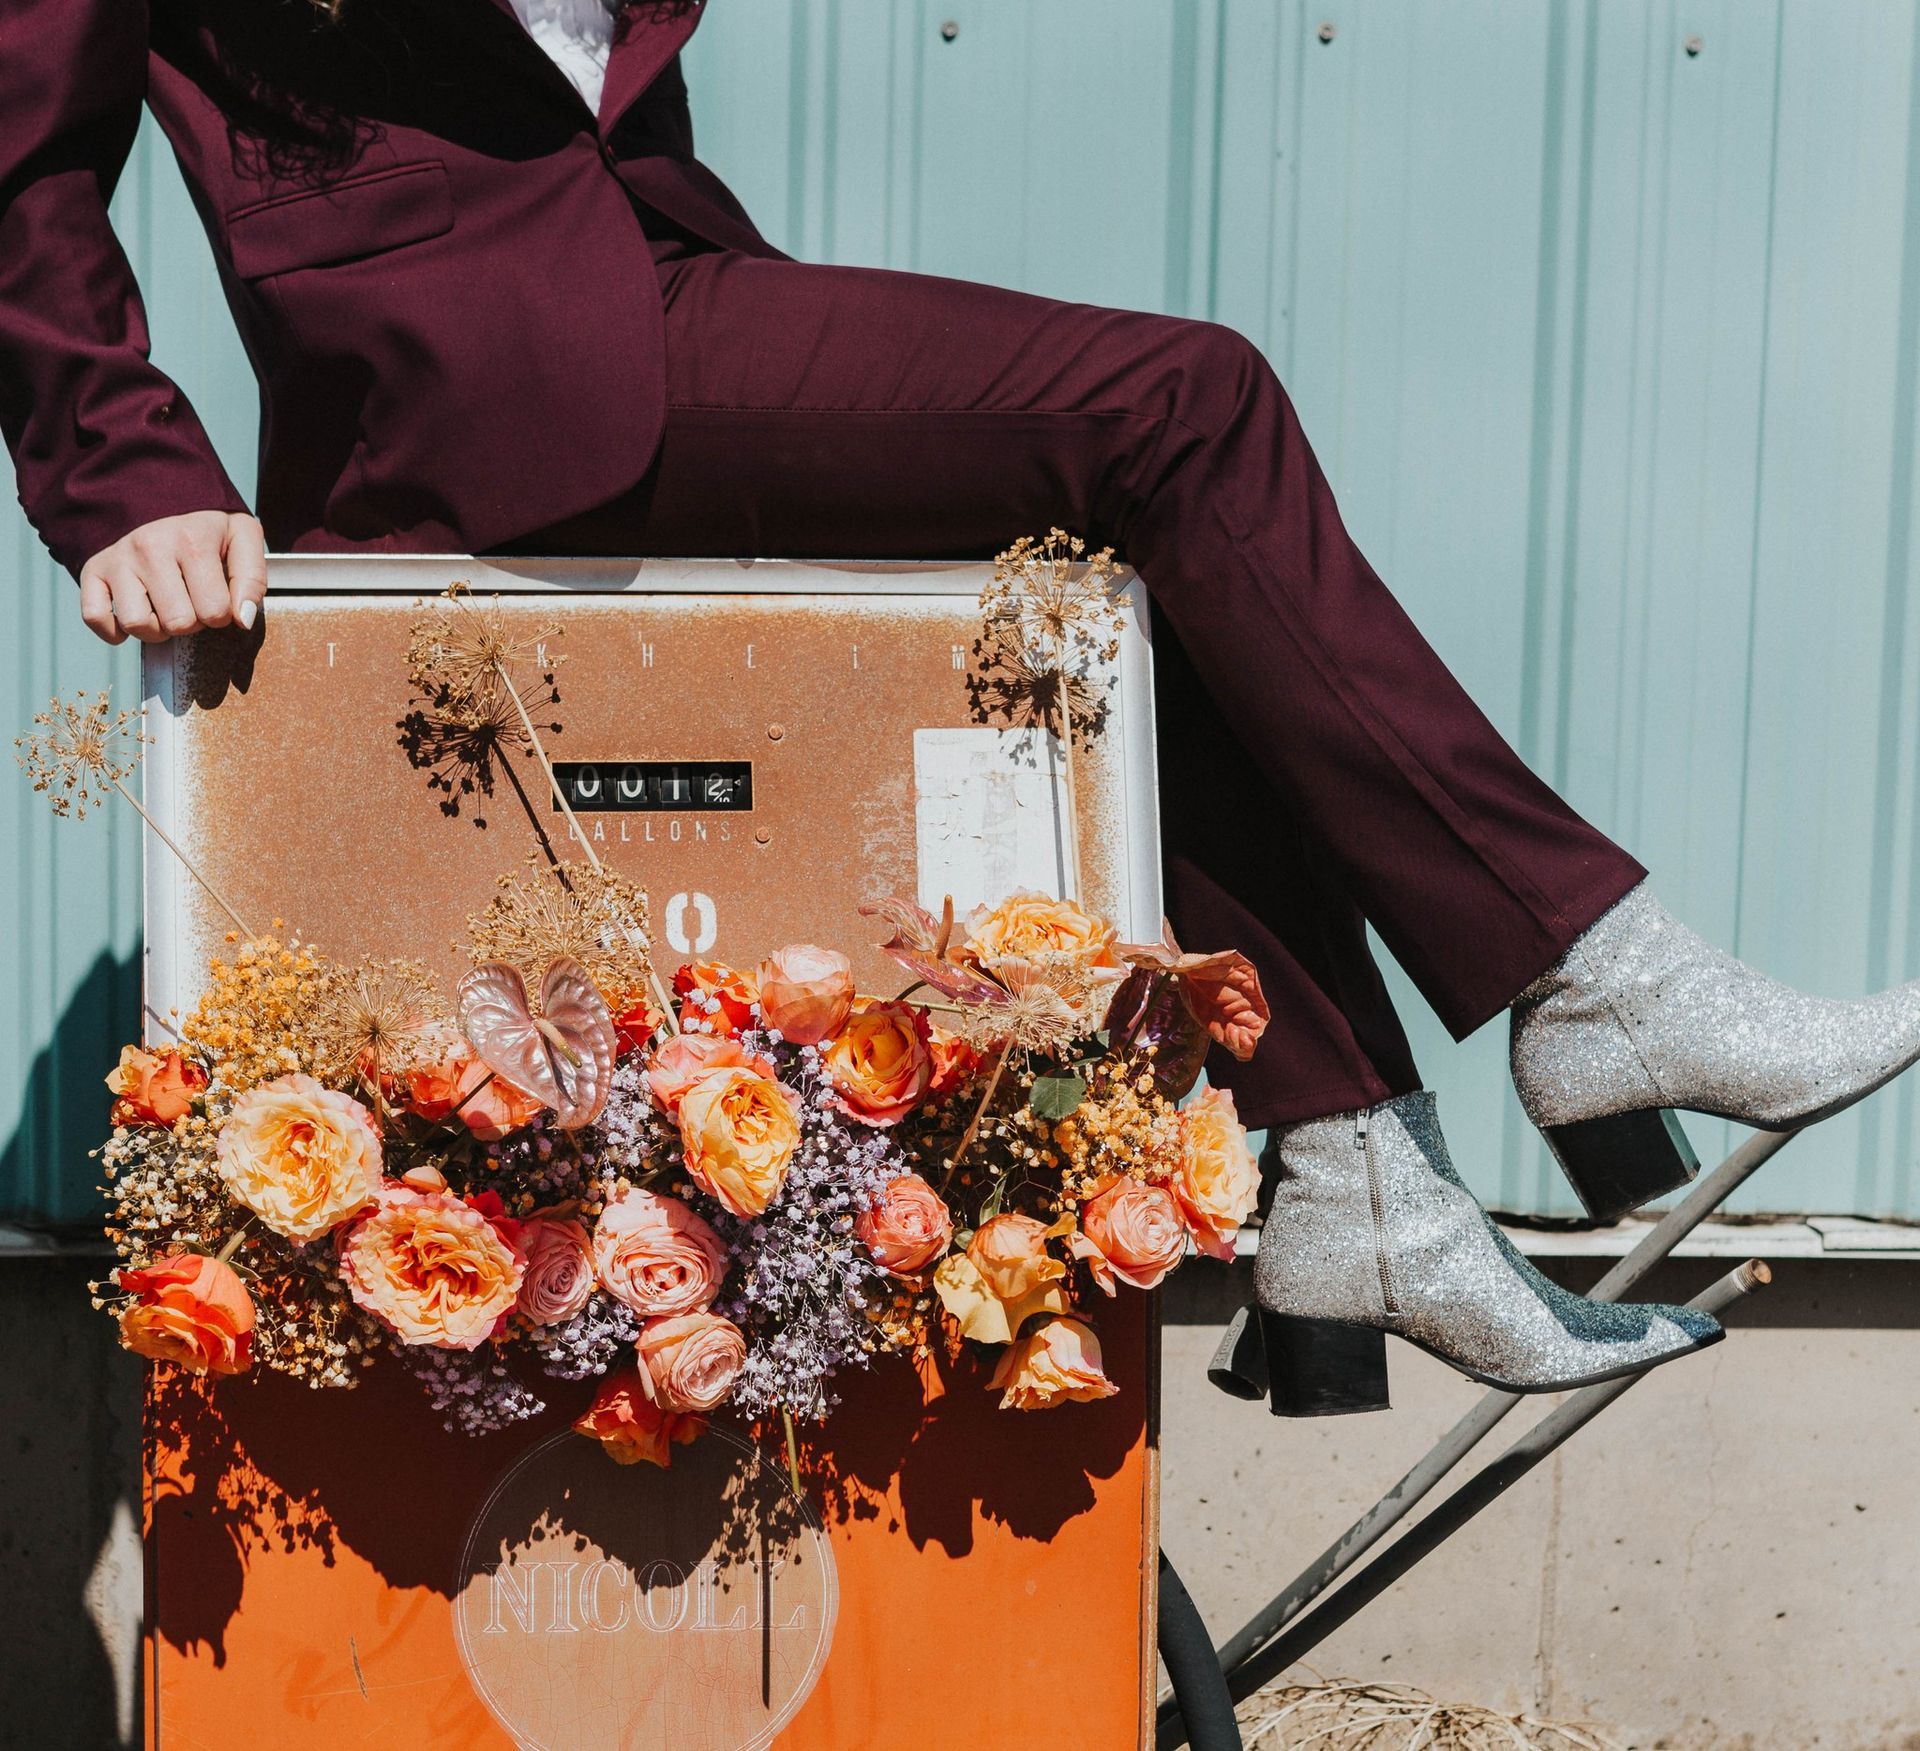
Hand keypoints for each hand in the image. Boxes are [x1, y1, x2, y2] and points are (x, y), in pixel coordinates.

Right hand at [77, 510, 267, 644]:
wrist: (156, 496)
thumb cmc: (204, 527)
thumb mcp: (242, 538)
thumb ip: (252, 579)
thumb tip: (243, 620)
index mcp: (191, 541)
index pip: (215, 612)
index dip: (221, 614)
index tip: (216, 595)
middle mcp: (150, 549)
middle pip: (178, 624)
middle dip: (192, 622)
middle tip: (191, 600)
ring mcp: (118, 560)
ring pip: (138, 625)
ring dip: (156, 628)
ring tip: (165, 607)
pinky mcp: (93, 571)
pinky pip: (95, 617)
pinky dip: (114, 630)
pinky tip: (135, 617)